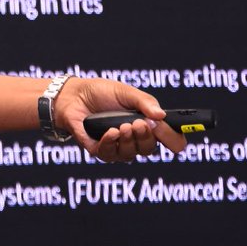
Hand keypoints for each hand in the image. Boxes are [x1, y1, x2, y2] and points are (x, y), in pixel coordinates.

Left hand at [56, 78, 187, 162]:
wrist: (72, 95)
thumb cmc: (101, 93)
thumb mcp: (125, 92)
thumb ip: (144, 102)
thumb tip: (161, 115)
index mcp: (148, 124)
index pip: (170, 140)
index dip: (174, 139)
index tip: (170, 133)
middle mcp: (135, 139)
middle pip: (150, 149)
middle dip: (146, 138)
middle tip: (139, 123)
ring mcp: (117, 146)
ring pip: (131, 155)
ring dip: (128, 140)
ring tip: (122, 126)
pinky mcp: (99, 150)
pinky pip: (110, 155)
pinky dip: (111, 143)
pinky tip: (109, 132)